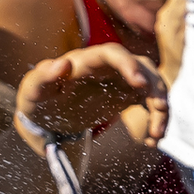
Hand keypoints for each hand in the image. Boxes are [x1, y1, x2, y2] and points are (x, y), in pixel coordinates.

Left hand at [16, 43, 167, 150]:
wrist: (49, 115)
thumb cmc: (39, 100)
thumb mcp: (33, 91)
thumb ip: (43, 77)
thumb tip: (62, 63)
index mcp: (86, 61)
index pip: (113, 53)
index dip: (129, 65)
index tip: (140, 84)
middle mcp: (109, 66)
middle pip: (142, 66)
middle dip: (156, 86)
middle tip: (160, 109)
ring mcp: (122, 79)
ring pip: (152, 83)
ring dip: (161, 107)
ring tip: (157, 134)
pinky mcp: (128, 95)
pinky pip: (151, 102)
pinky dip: (157, 119)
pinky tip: (153, 140)